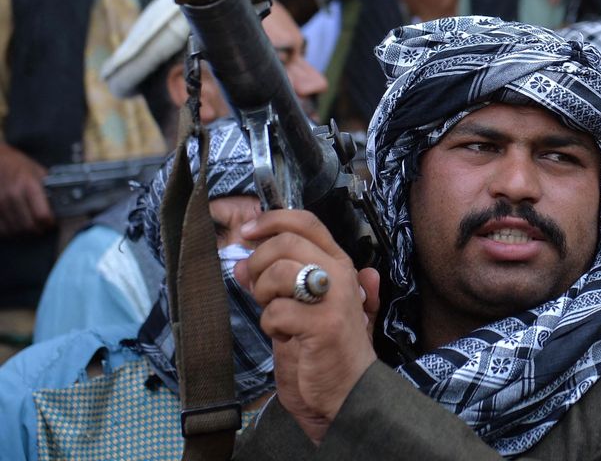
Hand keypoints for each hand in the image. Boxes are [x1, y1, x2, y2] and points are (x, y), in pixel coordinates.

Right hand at [0, 142, 52, 236]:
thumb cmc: (18, 165)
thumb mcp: (38, 171)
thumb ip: (48, 188)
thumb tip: (60, 204)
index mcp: (29, 185)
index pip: (42, 215)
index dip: (49, 223)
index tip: (52, 223)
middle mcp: (13, 195)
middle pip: (28, 225)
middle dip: (38, 229)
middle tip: (42, 227)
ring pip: (14, 230)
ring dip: (24, 232)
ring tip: (29, 225)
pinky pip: (1, 229)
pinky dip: (9, 230)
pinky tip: (15, 224)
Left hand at [236, 209, 379, 444]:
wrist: (347, 392)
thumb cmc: (325, 350)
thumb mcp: (302, 307)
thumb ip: (278, 282)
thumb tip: (242, 263)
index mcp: (339, 264)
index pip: (306, 222)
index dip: (272, 219)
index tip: (247, 232)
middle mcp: (341, 274)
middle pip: (286, 243)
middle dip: (259, 263)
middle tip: (257, 287)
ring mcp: (334, 298)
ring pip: (278, 272)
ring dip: (263, 295)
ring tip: (275, 314)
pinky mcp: (323, 324)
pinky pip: (276, 311)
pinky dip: (270, 326)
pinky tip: (284, 336)